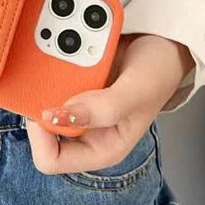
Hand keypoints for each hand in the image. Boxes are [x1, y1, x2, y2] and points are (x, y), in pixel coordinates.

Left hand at [25, 33, 194, 174]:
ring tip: (68, 51)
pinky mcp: (74, 84)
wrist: (163, 43)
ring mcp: (78, 106)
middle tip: (55, 69)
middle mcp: (86, 130)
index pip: (51, 160)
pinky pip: (51, 76)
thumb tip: (58, 116)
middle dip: (43, 97)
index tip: (45, 104)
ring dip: (49, 74)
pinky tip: (71, 44)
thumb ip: (104, 108)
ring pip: (42, 98)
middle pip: (40, 128)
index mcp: (100, 147)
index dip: (41, 136)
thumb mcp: (136, 92)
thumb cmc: (158, 73)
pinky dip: (55, 59)